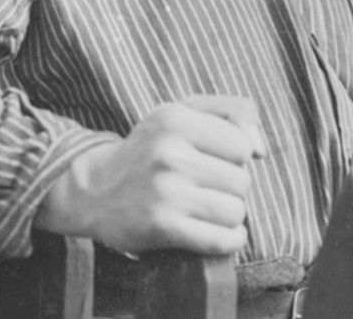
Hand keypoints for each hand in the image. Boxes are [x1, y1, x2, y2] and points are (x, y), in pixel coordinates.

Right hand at [37, 95, 263, 254]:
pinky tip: (214, 232)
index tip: (210, 162)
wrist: (93, 190)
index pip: (241, 146)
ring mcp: (165, 190)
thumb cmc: (148, 151)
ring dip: (228, 216)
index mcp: (174, 118)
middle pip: (241, 181)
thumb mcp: (181, 113)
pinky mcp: (162, 225)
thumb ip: (231, 111)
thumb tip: (260, 149)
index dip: (233, 159)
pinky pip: (222, 239)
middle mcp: (169, 152)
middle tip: (202, 188)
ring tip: (204, 210)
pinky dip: (228, 240)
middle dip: (229, 189)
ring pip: (235, 211)